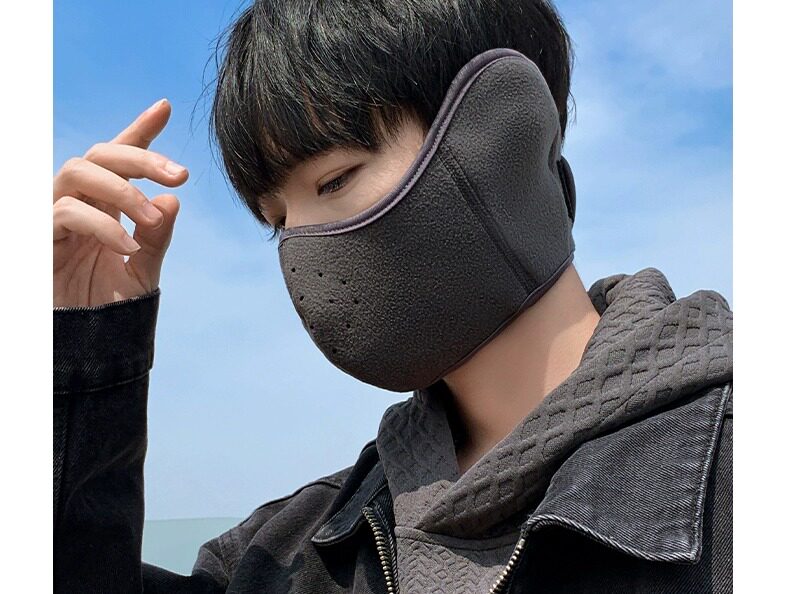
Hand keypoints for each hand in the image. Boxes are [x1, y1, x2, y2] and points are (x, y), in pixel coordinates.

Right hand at [53, 99, 188, 307]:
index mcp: (106, 204)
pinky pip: (66, 211)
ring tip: (151, 218)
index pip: (120, 160)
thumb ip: (156, 236)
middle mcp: (80, 201)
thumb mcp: (143, 268)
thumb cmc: (108, 305)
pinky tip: (126, 247)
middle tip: (180, 175)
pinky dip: (102, 225)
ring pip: (79, 170)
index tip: (164, 107)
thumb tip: (172, 200)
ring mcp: (56, 215)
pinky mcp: (40, 235)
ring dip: (122, 189)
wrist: (85, 344)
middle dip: (141, 156)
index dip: (140, 131)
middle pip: (101, 154)